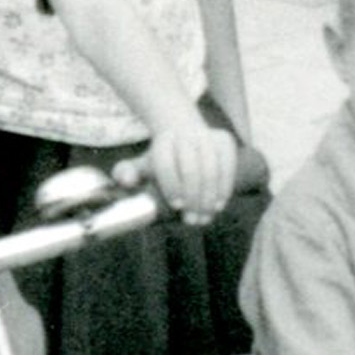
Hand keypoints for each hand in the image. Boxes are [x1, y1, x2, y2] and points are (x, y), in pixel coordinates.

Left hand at [119, 119, 238, 223]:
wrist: (183, 134)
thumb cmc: (160, 160)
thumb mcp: (140, 166)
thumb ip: (126, 173)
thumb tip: (126, 180)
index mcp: (163, 141)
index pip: (165, 164)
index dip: (171, 186)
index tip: (176, 206)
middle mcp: (185, 135)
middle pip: (190, 169)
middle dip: (192, 199)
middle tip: (192, 220)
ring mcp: (207, 136)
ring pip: (211, 170)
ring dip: (209, 198)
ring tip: (205, 217)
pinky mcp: (225, 140)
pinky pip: (227, 166)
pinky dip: (224, 187)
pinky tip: (219, 205)